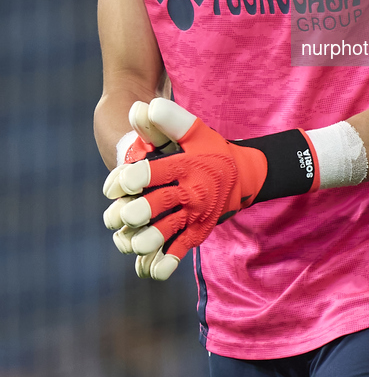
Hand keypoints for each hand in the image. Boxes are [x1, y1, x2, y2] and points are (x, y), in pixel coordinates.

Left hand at [103, 99, 267, 279]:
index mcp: (186, 165)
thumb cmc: (209, 149)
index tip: (118, 183)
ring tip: (132, 242)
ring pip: (167, 231)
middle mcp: (191, 191)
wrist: (243, 175)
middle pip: (159, 204)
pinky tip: (151, 269)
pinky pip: (182, 250)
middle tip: (122, 215)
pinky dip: (166, 262)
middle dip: (137, 212)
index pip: (156, 172)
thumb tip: (140, 107)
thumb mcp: (194, 131)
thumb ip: (167, 120)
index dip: (132, 178)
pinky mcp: (199, 232)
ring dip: (146, 240)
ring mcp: (195, 214)